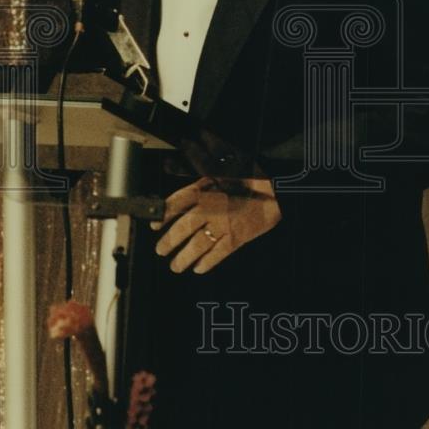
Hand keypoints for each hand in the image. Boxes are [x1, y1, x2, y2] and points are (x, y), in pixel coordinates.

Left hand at [151, 176, 280, 274]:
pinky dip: (206, 263)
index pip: (177, 202)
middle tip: (160, 250)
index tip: (153, 225)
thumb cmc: (249, 178)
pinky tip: (198, 268)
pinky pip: (218, 253)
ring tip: (175, 266)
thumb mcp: (221, 170)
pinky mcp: (238, 237)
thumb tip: (178, 159)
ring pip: (198, 244)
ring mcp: (225, 224)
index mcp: (206, 189)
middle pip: (184, 227)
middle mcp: (212, 207)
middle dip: (169, 241)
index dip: (162, 215)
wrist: (276, 190)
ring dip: (183, 258)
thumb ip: (199, 172)